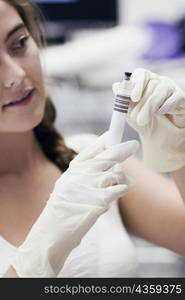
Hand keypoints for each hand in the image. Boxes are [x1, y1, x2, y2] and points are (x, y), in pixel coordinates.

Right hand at [12, 131, 138, 276]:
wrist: (54, 229)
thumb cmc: (63, 208)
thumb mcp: (68, 184)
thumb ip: (85, 173)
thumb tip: (109, 165)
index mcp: (75, 168)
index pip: (92, 148)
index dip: (104, 140)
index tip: (111, 134)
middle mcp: (84, 172)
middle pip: (109, 155)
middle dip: (123, 149)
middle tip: (133, 145)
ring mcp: (92, 184)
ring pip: (118, 174)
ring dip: (125, 178)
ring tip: (129, 182)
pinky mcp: (101, 198)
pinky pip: (120, 189)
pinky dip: (123, 189)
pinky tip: (120, 191)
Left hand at [112, 69, 184, 171]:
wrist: (161, 138)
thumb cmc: (145, 122)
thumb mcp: (130, 113)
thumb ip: (123, 100)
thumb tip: (116, 85)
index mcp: (145, 82)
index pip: (141, 73)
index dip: (136, 83)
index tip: (133, 98)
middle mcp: (159, 82)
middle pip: (151, 83)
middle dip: (141, 103)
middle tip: (136, 119)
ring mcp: (172, 88)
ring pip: (162, 89)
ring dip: (150, 106)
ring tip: (142, 120)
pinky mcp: (182, 98)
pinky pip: (175, 97)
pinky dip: (166, 106)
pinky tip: (160, 114)